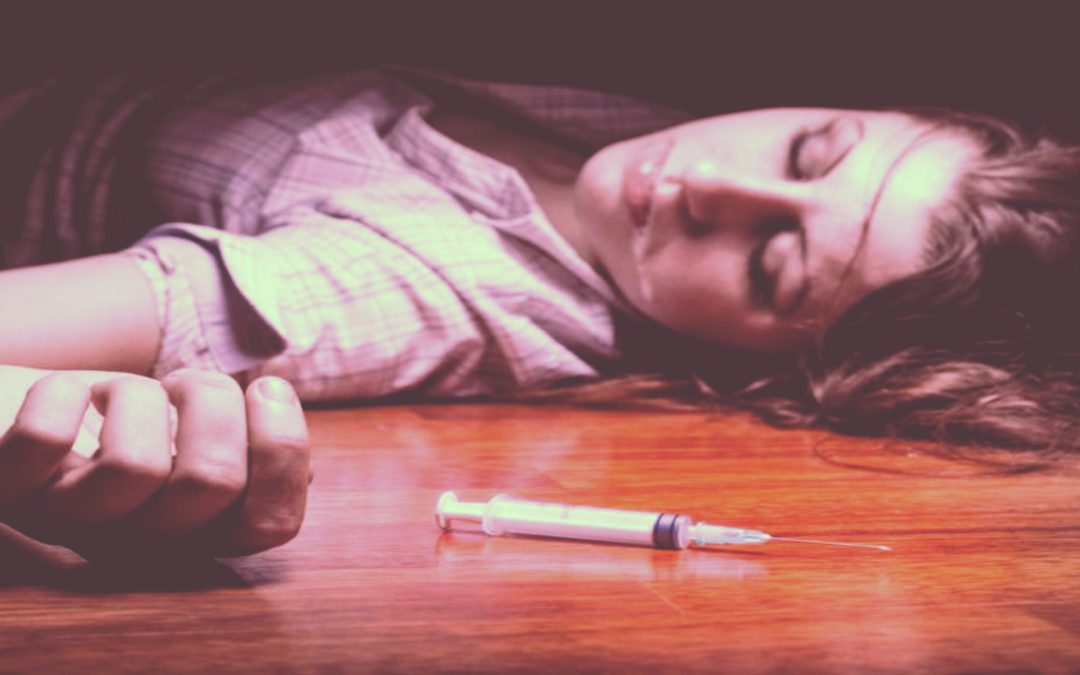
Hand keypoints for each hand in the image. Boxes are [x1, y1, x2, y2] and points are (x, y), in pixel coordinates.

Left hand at [0, 366, 310, 560]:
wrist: (16, 411)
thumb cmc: (115, 421)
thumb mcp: (189, 436)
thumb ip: (246, 453)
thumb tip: (308, 475)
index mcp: (193, 530)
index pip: (269, 523)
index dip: (284, 450)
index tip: (269, 388)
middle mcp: (135, 540)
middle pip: (211, 482)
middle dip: (214, 403)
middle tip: (188, 385)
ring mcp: (65, 518)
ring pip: (134, 466)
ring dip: (142, 395)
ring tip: (129, 393)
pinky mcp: (6, 484)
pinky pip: (44, 439)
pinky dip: (63, 392)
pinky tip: (68, 395)